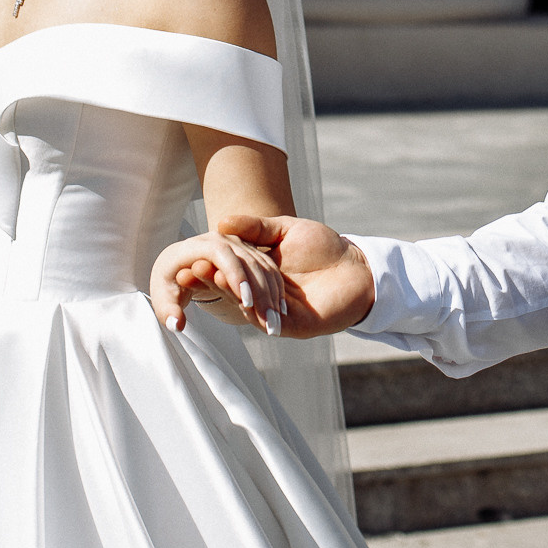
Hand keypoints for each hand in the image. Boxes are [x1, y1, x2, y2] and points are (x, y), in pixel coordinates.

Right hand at [149, 215, 371, 338]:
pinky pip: (266, 318)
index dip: (209, 267)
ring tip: (206, 275)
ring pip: (245, 306)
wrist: (360, 267)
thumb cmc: (326, 246)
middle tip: (187, 269)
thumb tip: (222, 222)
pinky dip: (251, 307)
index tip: (188, 256)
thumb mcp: (286, 230)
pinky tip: (239, 292)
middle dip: (209, 281)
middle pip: (231, 291)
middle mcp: (264, 296)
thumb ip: (256, 228)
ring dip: (226, 292)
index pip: (229, 273)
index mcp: (261, 274)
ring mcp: (277, 312)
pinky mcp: (293, 325)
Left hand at [150, 228, 286, 334]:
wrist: (174, 265)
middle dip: (257, 286)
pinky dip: (275, 286)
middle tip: (267, 316)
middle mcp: (216, 239)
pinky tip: (279, 310)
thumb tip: (177, 324)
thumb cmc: (167, 284)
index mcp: (194, 246)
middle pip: (244, 257)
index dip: (235, 276)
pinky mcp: (245, 248)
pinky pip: (266, 264)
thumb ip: (168, 312)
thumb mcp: (162, 298)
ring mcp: (234, 241)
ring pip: (260, 261)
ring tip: (275, 318)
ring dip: (270, 289)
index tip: (246, 302)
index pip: (219, 254)